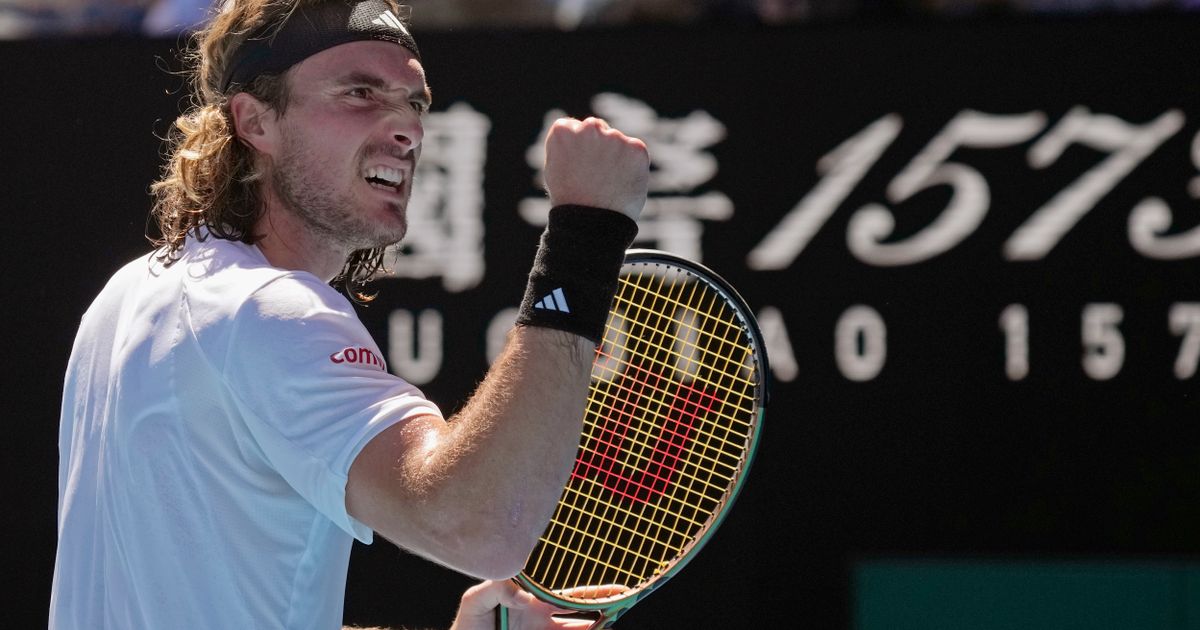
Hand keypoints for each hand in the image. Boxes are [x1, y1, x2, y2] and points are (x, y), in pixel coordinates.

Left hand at [449, 580, 614, 629]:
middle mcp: (543, 624)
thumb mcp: (475, 602)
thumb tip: (523, 597)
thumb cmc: (467, 628)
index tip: (618, 592)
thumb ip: (496, 589)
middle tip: (628, 611)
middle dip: (606, 615)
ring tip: (613, 625)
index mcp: (533, 605)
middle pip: (583, 619)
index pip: (570, 598)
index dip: (594, 595)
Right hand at [542, 117, 649, 221]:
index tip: (577, 167)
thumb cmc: (570, 199)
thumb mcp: (555, 168)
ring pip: (617, 141)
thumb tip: (580, 131)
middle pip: (597, 129)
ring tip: (608, 183)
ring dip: (615, 156)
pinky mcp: (636, 148)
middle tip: (595, 176)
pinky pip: (634, 151)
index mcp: (563, 131)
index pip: (573, 128)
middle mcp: (589, 128)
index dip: (577, 150)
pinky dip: (632, 165)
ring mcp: (615, 137)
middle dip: (598, 147)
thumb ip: (567, 145)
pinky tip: (622, 182)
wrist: (593, 223)